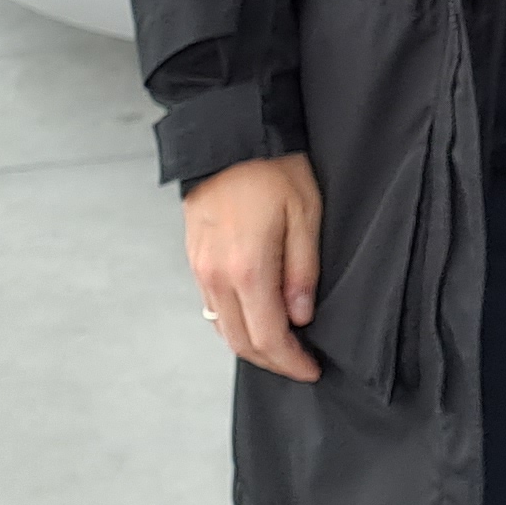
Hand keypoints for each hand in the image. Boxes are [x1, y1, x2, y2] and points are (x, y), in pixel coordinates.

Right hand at [183, 152, 323, 381]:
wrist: (227, 134)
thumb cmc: (273, 168)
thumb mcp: (306, 214)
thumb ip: (303, 271)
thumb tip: (301, 317)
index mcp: (247, 269)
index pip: (268, 337)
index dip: (290, 362)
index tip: (311, 370)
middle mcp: (216, 277)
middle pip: (241, 342)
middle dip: (272, 361)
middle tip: (300, 363)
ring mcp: (200, 269)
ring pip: (222, 328)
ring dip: (252, 344)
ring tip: (283, 344)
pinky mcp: (194, 259)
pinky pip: (211, 307)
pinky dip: (234, 322)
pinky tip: (256, 317)